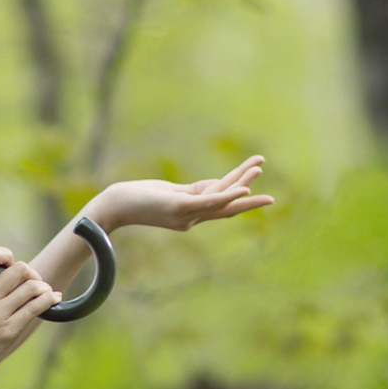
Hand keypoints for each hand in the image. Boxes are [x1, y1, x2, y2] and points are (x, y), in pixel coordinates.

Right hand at [0, 246, 61, 384]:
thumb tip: (7, 275)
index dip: (5, 255)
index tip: (10, 265)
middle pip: (20, 269)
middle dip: (32, 274)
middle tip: (34, 283)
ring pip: (32, 287)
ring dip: (44, 288)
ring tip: (45, 293)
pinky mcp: (7, 331)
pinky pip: (35, 308)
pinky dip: (49, 300)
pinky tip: (53, 299)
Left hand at [103, 155, 274, 231]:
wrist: (113, 207)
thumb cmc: (137, 199)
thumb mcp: (169, 193)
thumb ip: (192, 192)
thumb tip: (214, 186)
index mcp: (190, 215)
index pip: (220, 205)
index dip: (239, 196)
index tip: (256, 186)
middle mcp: (191, 219)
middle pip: (226, 207)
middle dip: (250, 202)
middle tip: (274, 200)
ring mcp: (185, 214)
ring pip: (220, 199)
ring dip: (242, 183)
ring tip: (258, 169)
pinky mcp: (178, 207)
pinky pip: (208, 202)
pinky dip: (228, 196)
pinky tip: (243, 189)